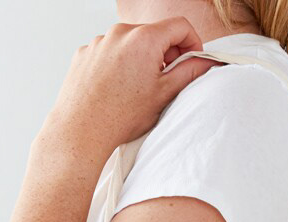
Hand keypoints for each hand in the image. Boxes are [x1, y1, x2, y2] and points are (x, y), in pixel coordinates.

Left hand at [41, 17, 216, 154]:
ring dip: (141, 60)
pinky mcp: (85, 52)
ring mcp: (100, 41)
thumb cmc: (121, 116)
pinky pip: (110, 52)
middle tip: (166, 81)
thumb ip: (189, 72)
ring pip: (131, 44)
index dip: (193, 43)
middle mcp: (120, 32)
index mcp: (144, 38)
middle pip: (154, 34)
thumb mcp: (164, 95)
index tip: (193, 60)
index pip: (180, 26)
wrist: (82, 130)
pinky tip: (117, 89)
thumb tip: (205, 62)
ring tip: (137, 90)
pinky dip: (119, 65)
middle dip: (165, 53)